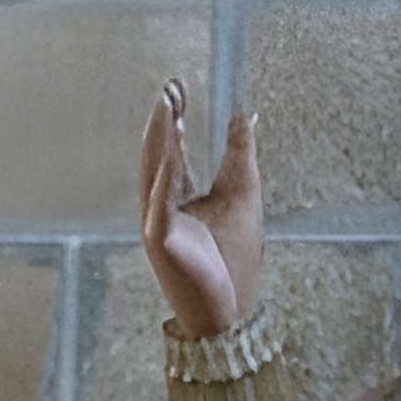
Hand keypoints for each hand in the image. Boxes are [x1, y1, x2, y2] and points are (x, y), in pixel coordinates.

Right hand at [139, 79, 262, 341]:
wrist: (229, 313)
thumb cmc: (233, 261)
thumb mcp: (242, 195)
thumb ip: (240, 155)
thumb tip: (245, 114)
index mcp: (178, 197)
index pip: (173, 149)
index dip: (175, 118)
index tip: (179, 87)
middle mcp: (162, 206)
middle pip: (159, 155)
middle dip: (164, 120)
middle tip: (170, 86)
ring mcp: (157, 224)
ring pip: (154, 174)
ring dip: (159, 140)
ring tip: (166, 106)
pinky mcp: (161, 244)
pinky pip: (159, 207)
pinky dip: (163, 181)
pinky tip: (169, 155)